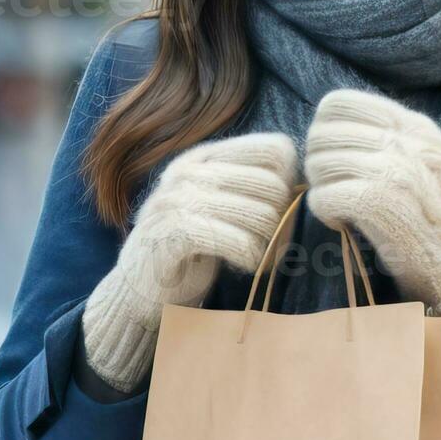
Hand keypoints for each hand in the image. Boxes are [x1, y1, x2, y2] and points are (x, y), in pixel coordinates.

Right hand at [81, 131, 299, 391]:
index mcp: (206, 156)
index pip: (276, 148)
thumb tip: (302, 188)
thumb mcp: (221, 207)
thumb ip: (252, 189)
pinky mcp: (174, 234)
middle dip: (281, 221)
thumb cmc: (191, 249)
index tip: (276, 211)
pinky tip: (243, 266)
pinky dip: (251, 258)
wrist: (139, 291)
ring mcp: (178, 199)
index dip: (287, 183)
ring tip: (256, 257)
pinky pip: (239, 241)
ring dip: (268, 245)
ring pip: (261, 214)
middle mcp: (190, 170)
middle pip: (273, 185)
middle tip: (269, 245)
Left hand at [304, 88, 440, 356]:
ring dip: (321, 189)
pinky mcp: (382, 204)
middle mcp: (405, 141)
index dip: (324, 132)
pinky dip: (325, 213)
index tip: (338, 160)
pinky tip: (342, 225)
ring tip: (342, 210)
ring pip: (319, 162)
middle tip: (336, 189)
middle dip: (319, 163)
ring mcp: (395, 170)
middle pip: (322, 133)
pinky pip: (324, 196)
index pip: (339, 103)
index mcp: (415, 127)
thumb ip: (397, 143)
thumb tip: (342, 133)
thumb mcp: (434, 164)